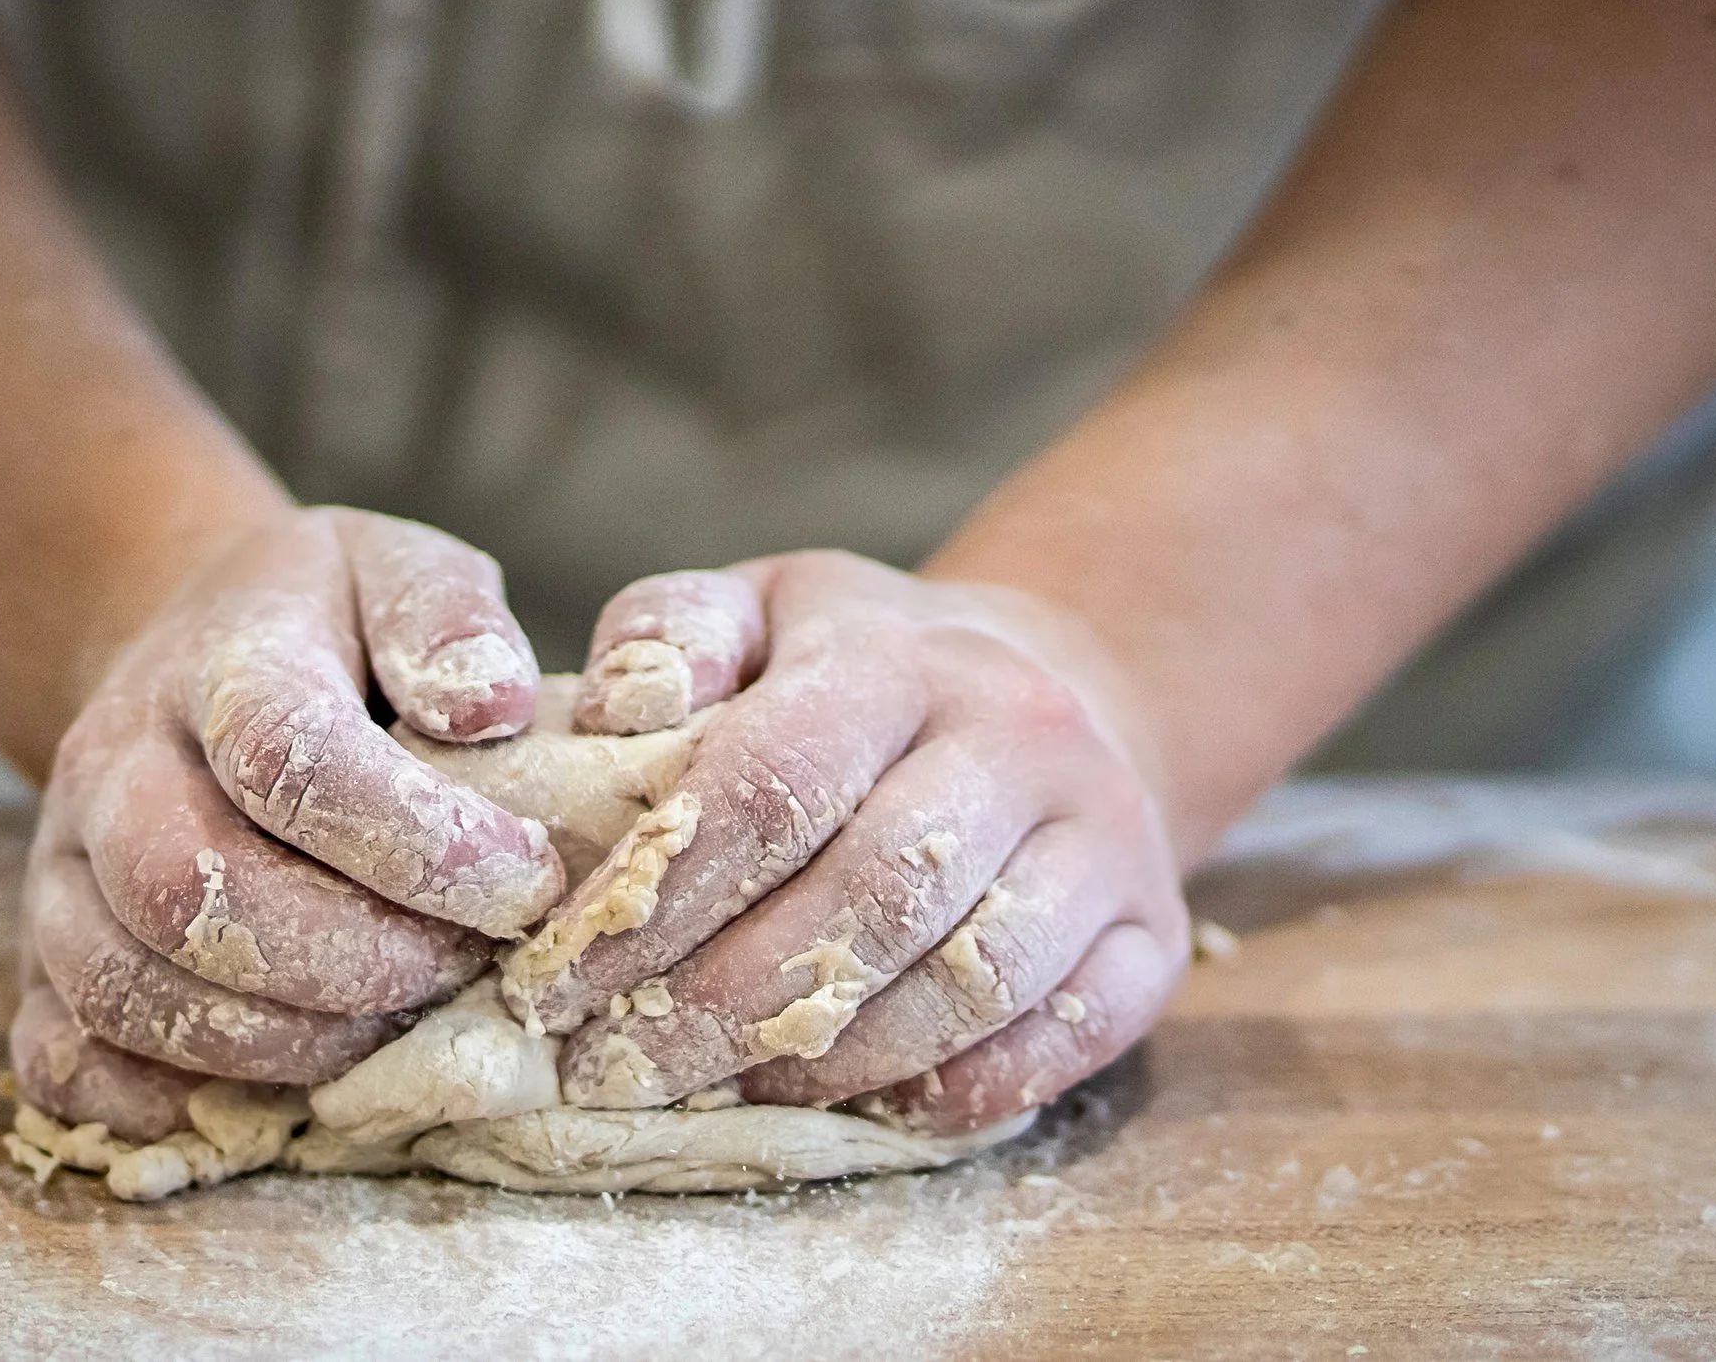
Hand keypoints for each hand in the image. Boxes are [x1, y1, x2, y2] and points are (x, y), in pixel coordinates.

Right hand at [11, 508, 567, 1139]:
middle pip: (190, 890)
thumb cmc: (325, 628)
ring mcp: (62, 871)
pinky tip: (282, 1092)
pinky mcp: (42, 960)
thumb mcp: (397, 571)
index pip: (288, 758)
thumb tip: (493, 704)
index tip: (526, 879)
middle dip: (352, 959)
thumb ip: (448, 619)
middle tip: (464, 969)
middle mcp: (113, 766)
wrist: (179, 648)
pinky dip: (166, 1103)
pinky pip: (61, 1061)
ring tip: (397, 1026)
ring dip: (282, 1040)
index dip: (415, 841)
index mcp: (216, 661)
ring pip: (128, 990)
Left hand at [512, 551, 1189, 1132]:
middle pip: (868, 896)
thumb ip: (673, 632)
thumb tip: (615, 707)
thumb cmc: (867, 665)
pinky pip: (1062, 1037)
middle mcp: (1018, 739)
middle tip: (616, 1070)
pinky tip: (851, 1109)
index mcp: (897, 657)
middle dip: (722, 1005)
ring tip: (716, 1097)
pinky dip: (953, 1091)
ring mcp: (1105, 838)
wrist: (1068, 684)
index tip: (558, 980)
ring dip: (829, 1062)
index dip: (658, 896)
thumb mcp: (764, 607)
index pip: (771, 780)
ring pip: (968, 981)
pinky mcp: (1157, 932)